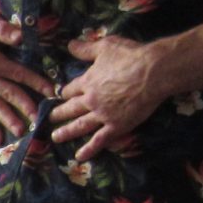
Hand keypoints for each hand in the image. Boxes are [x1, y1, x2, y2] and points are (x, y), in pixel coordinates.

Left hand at [49, 32, 172, 164]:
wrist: (153, 72)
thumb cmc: (131, 56)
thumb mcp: (105, 46)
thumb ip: (86, 48)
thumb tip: (69, 45)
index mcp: (87, 81)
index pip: (69, 89)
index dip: (64, 92)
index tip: (59, 96)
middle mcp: (91, 100)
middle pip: (70, 109)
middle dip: (58, 113)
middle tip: (48, 119)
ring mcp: (102, 115)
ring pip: (79, 126)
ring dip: (66, 132)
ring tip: (55, 137)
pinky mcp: (117, 126)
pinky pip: (100, 140)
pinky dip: (89, 149)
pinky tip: (79, 157)